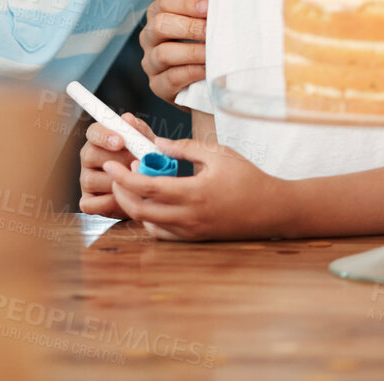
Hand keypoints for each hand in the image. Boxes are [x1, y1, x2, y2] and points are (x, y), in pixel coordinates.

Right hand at [77, 112, 156, 217]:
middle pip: (90, 154)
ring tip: (134, 184)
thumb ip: (139, 131)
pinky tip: (124, 199)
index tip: (121, 141)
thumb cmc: (145, 162)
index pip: (94, 131)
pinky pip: (90, 204)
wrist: (150, 190)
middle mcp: (89, 157)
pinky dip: (107, 204)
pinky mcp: (88, 201)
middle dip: (115, 161)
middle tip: (135, 166)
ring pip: (91, 180)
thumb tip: (128, 120)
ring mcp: (87, 179)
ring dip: (115, 184)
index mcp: (101, 139)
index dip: (105, 135)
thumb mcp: (148, 144)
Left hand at [101, 135, 280, 240]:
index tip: (111, 165)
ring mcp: (191, 231)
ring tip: (135, 184)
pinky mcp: (195, 239)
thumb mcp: (218, 154)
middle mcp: (189, 217)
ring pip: (148, 223)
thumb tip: (158, 145)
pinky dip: (150, 219)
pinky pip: (163, 233)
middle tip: (117, 174)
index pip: (147, 187)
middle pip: (140, 210)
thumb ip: (185, 148)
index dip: (124, 176)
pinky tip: (153, 202)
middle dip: (121, 191)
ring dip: (135, 204)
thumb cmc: (248, 178)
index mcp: (193, 192)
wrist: (272, 209)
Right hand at [140, 0, 206, 103]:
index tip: (210, 5)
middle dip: (190, 27)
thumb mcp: (198, 5)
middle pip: (161, 26)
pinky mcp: (158, 87)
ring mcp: (151, 63)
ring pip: (165, 54)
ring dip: (193, 52)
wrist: (208, 75)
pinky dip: (191, 73)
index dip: (187, 3)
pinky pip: (170, 79)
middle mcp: (150, 36)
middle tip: (214, 30)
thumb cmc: (203, 34)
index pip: (165, 2)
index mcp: (158, 13)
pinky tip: (208, 70)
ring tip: (215, 52)